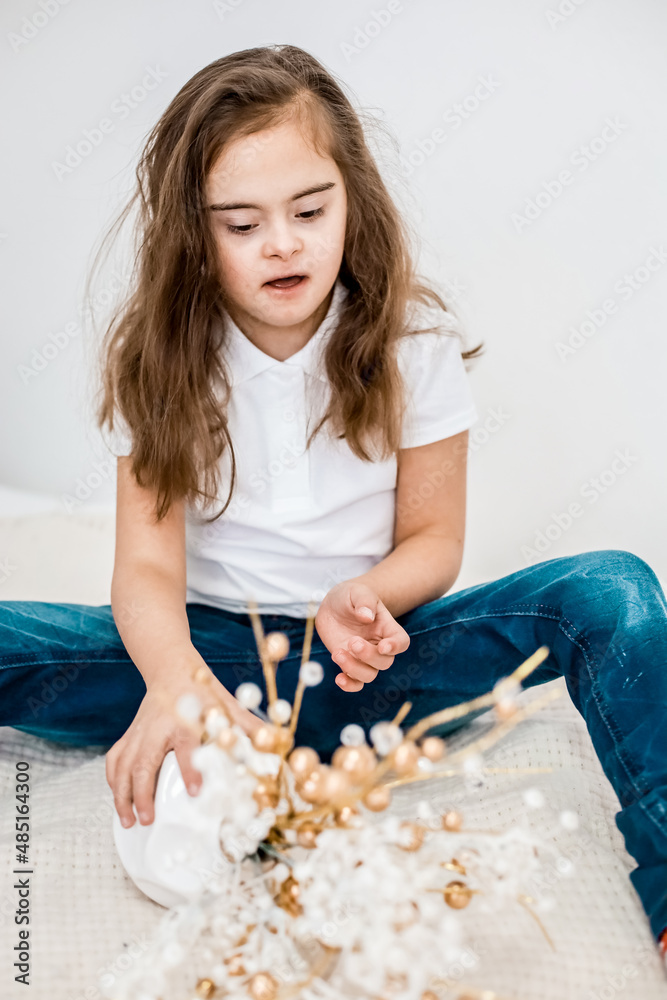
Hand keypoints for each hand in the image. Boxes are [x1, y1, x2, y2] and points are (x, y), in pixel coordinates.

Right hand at [105, 669, 261, 827]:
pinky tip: (118, 797)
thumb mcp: (227, 704)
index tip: (194, 791)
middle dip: (142, 793)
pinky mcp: (129, 733)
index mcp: (184, 720)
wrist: (170, 666)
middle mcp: (157, 727)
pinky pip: (115, 758)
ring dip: (121, 794)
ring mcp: (139, 731)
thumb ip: (249, 725)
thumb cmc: (200, 689)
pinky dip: (113, 780)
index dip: (191, 769)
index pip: (187, 746)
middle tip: (146, 820)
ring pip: (122, 764)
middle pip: (143, 762)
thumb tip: (275, 742)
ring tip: (127, 820)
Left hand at [315, 580, 409, 692]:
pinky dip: (349, 685)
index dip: (396, 647)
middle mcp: (379, 645)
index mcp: (387, 628)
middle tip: (352, 642)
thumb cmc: (350, 596)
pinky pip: (355, 683)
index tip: (383, 646)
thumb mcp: (357, 592)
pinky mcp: (349, 664)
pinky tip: (338, 678)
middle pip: (384, 662)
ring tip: (337, 653)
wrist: (334, 605)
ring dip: (354, 669)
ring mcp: (364, 657)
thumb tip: (367, 617)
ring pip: (369, 675)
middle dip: (368, 656)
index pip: (401, 642)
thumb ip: (364, 602)